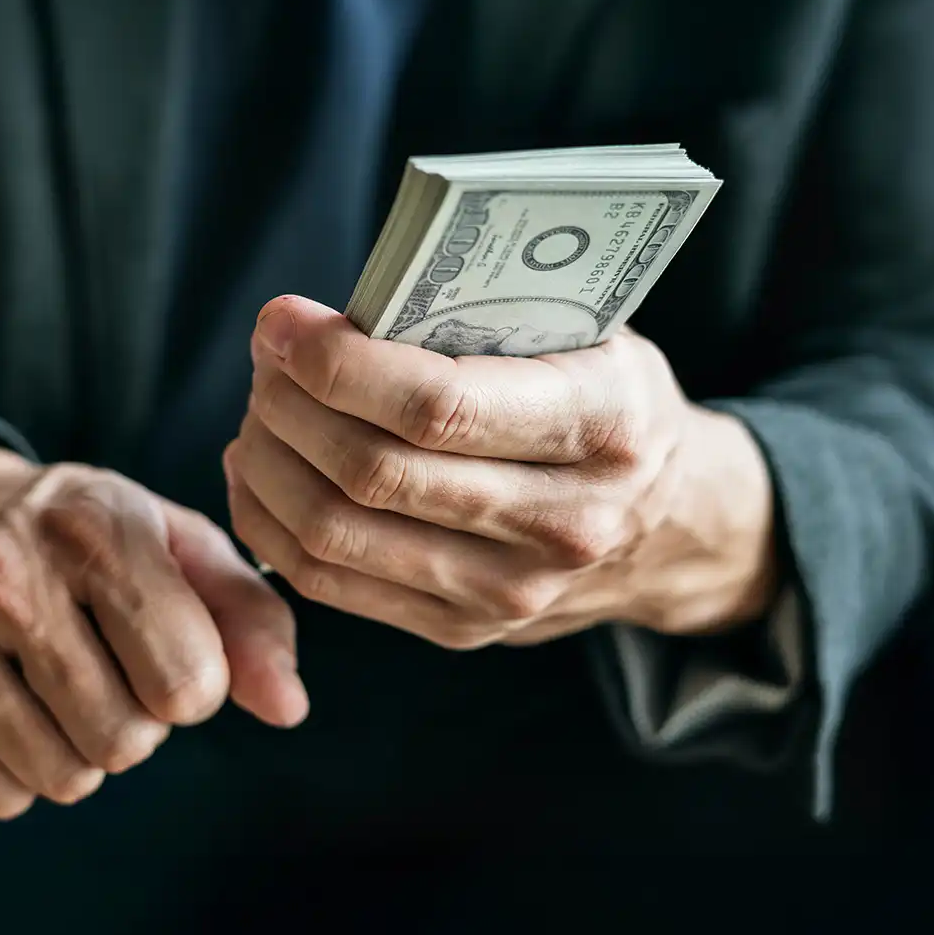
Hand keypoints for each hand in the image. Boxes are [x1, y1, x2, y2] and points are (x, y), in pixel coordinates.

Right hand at [0, 444, 306, 818]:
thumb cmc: (81, 536)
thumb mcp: (174, 545)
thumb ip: (250, 619)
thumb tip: (288, 709)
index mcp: (91, 526)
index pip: (188, 684)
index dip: (193, 685)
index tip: (165, 648)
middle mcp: (3, 574)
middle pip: (125, 741)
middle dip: (135, 721)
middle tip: (103, 666)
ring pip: (64, 778)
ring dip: (80, 750)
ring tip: (55, 683)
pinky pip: (0, 797)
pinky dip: (19, 772)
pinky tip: (4, 705)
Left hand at [224, 295, 778, 650]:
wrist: (675, 525)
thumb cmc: (612, 402)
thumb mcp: (592, 335)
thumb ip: (494, 314)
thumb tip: (352, 303)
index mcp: (604, 425)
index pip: (440, 405)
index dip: (341, 364)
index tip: (284, 322)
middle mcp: (564, 521)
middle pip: (375, 472)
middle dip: (291, 405)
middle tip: (267, 357)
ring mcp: (510, 592)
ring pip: (336, 535)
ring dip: (271, 462)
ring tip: (261, 407)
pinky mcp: (463, 631)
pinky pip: (329, 584)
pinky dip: (272, 522)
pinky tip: (259, 470)